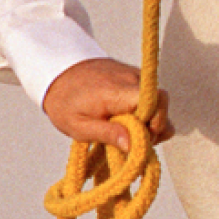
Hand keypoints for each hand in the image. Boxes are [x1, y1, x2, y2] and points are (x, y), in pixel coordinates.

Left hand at [43, 58, 172, 150]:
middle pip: (161, 106)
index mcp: (118, 91)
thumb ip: (108, 134)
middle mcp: (132, 79)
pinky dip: (144, 113)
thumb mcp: (79, 126)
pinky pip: (149, 98)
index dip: (156, 122)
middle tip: (131, 141)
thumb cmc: (65, 101)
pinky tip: (126, 120)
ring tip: (126, 131)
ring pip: (158, 104)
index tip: (141, 138)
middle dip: (154, 128)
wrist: (57, 72)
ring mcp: (135, 76)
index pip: (157, 100)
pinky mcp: (134, 77)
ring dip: (149, 122)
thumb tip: (133, 145)